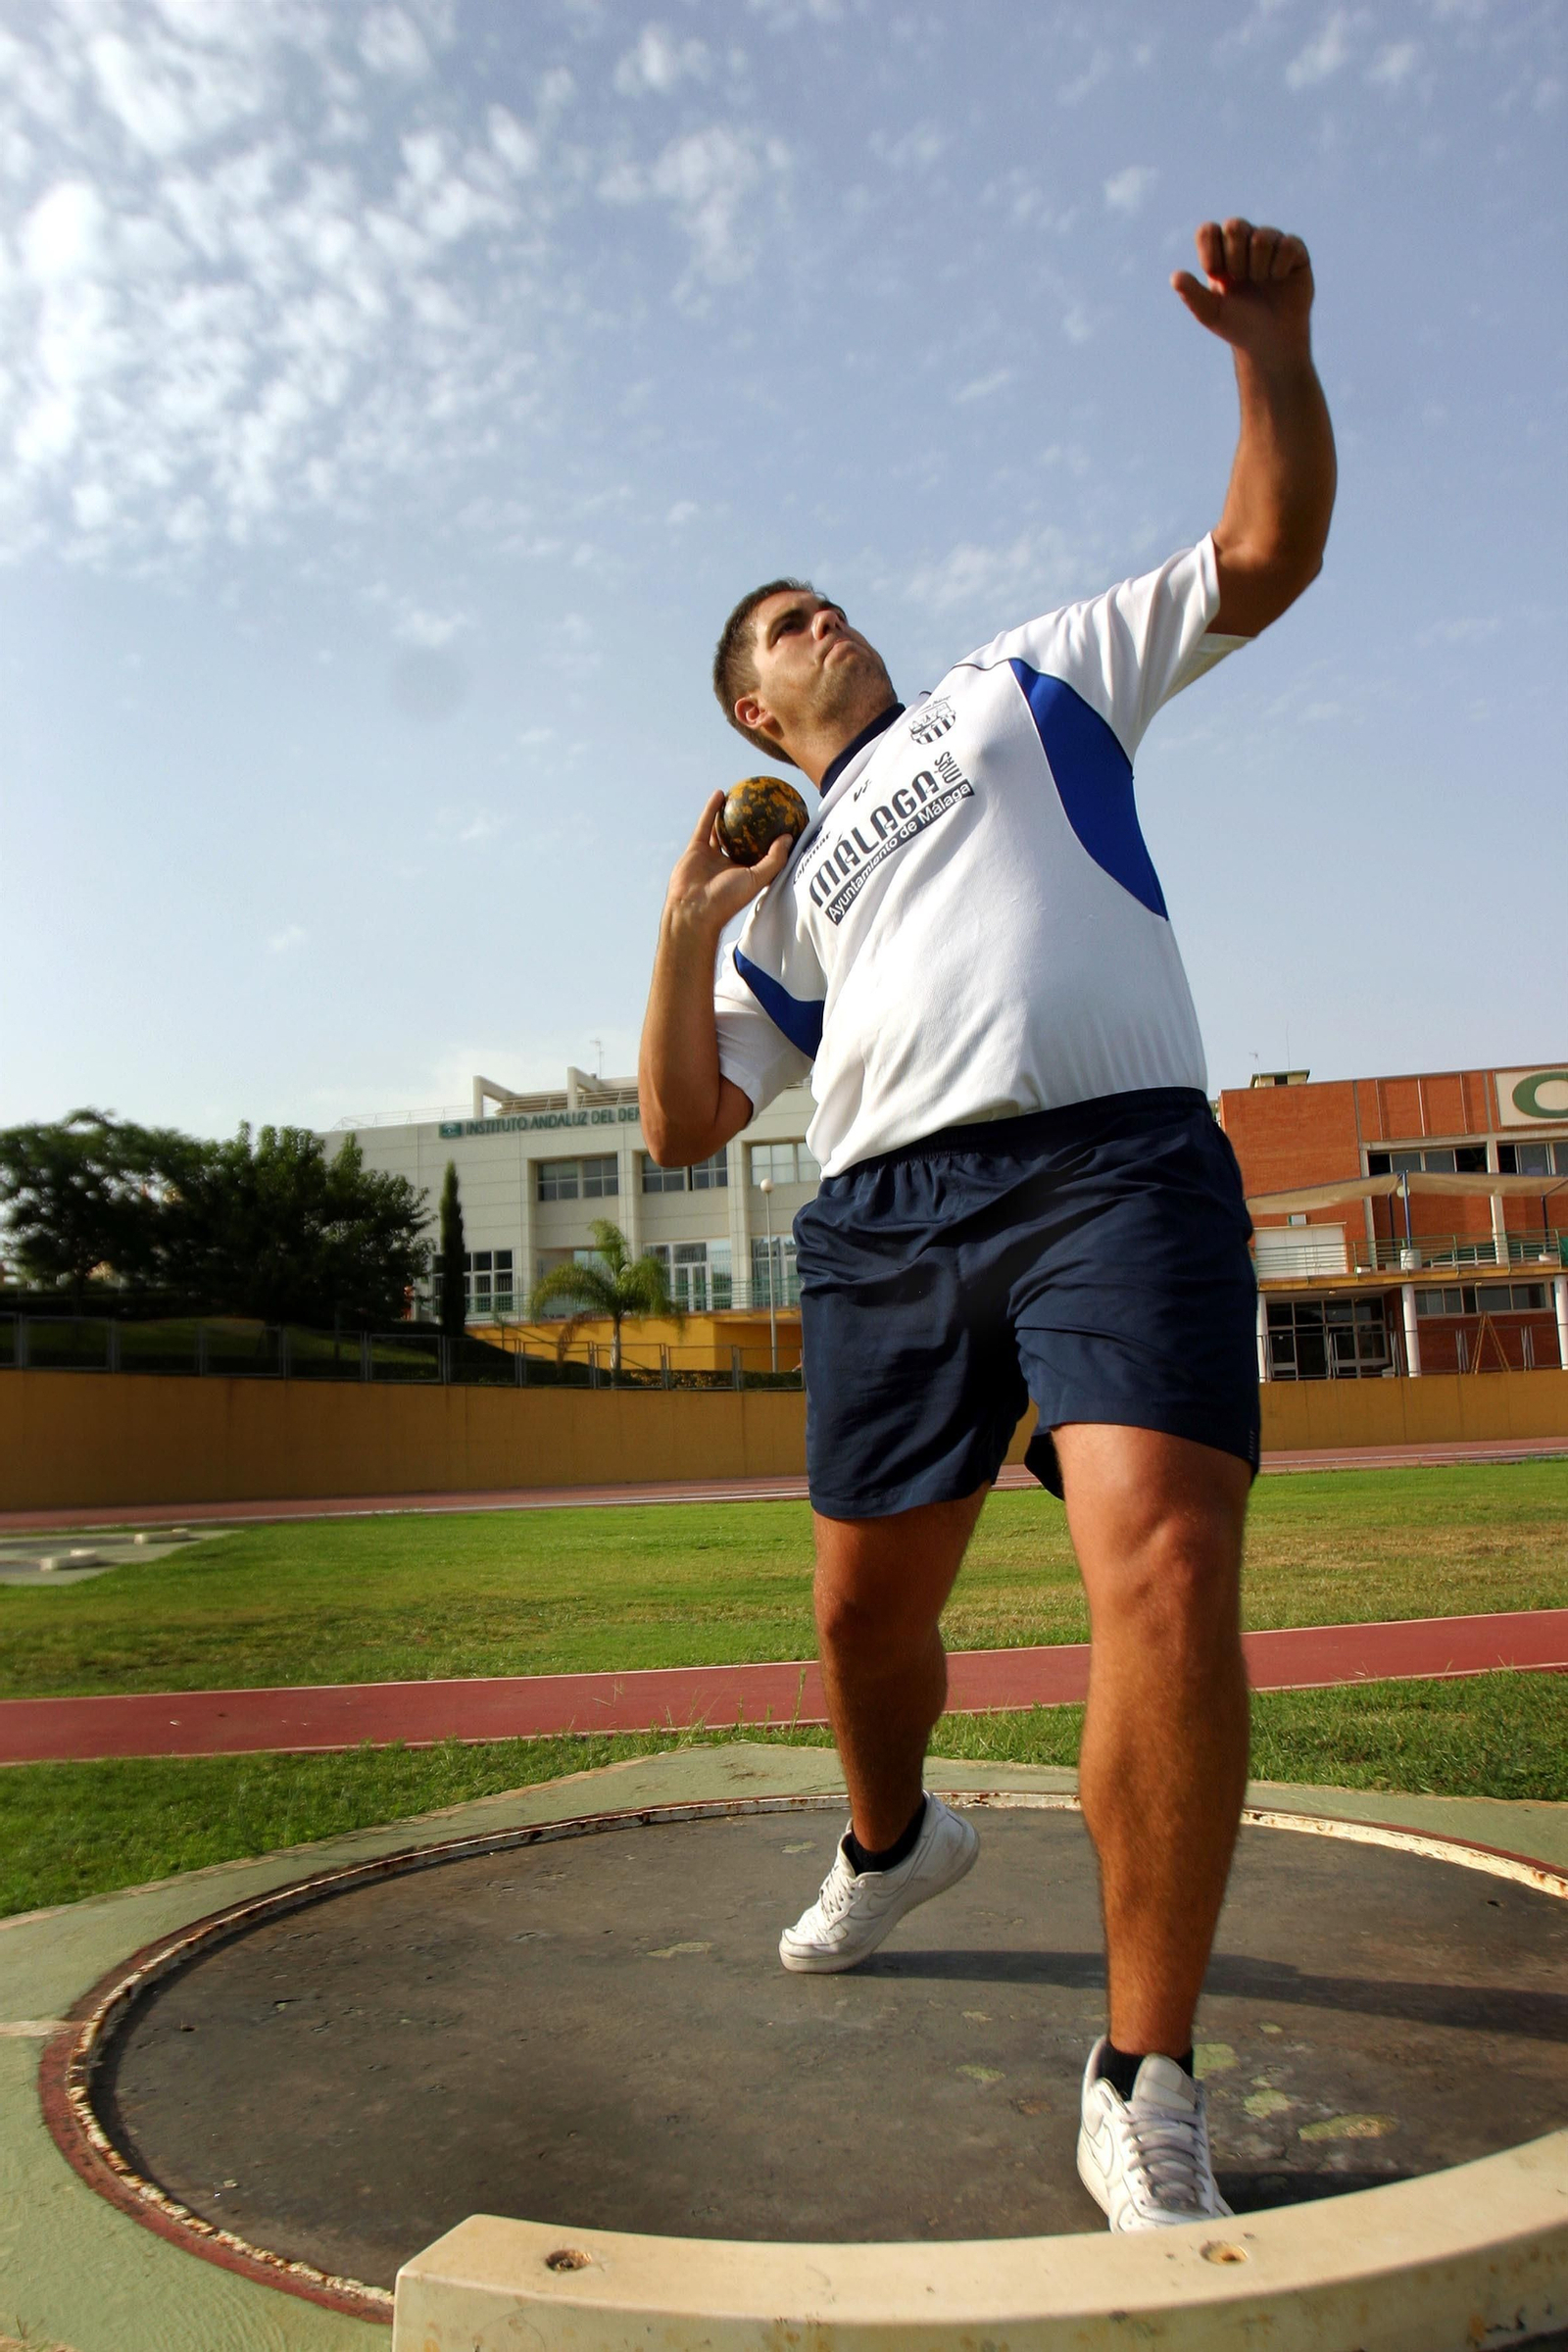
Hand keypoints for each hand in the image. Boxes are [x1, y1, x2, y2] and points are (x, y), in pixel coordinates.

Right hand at [662, 789, 793, 942]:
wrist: (693, 908)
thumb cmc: (728, 899)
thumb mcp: (757, 879)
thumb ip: (774, 859)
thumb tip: (789, 836)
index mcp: (746, 873)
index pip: (762, 853)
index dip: (773, 839)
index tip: (784, 821)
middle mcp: (729, 864)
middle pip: (742, 840)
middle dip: (751, 824)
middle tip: (762, 804)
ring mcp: (711, 856)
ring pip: (721, 830)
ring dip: (729, 813)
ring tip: (740, 794)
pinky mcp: (696, 848)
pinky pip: (705, 825)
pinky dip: (712, 809)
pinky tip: (721, 793)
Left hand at [1172, 219, 1313, 362]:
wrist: (1270, 341)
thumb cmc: (1238, 326)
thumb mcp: (1211, 313)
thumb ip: (1192, 295)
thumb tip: (1175, 277)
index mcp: (1220, 252)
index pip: (1208, 230)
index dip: (1210, 250)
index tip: (1216, 275)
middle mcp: (1245, 242)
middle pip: (1235, 225)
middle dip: (1235, 259)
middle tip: (1241, 280)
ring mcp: (1271, 243)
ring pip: (1262, 237)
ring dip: (1258, 268)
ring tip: (1261, 282)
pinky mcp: (1295, 250)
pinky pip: (1287, 244)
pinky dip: (1279, 268)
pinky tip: (1279, 279)